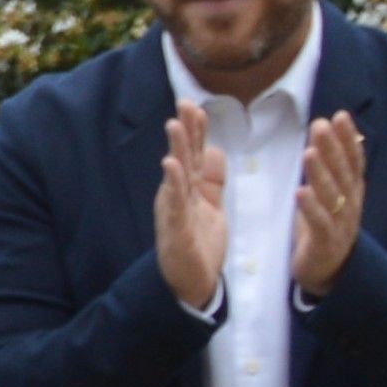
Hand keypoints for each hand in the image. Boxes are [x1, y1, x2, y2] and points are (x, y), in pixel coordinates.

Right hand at [155, 97, 229, 313]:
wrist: (190, 284)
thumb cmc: (199, 244)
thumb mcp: (211, 206)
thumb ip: (213, 180)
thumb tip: (216, 150)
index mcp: (189, 189)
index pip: (194, 154)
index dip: (196, 131)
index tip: (196, 104)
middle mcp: (177, 195)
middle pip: (183, 157)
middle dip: (184, 130)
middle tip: (184, 103)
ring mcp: (174, 211)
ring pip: (175, 175)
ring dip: (175, 149)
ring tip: (175, 125)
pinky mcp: (175, 229)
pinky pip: (174, 203)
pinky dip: (172, 183)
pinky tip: (170, 165)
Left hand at [292, 111, 365, 299]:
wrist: (332, 274)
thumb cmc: (326, 227)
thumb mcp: (332, 195)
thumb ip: (331, 168)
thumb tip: (328, 134)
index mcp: (352, 191)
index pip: (353, 161)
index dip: (348, 139)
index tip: (340, 116)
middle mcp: (350, 204)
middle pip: (342, 172)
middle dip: (333, 147)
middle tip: (321, 124)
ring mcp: (340, 224)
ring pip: (332, 195)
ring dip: (321, 173)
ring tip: (310, 152)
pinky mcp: (325, 243)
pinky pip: (319, 223)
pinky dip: (311, 207)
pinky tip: (302, 192)